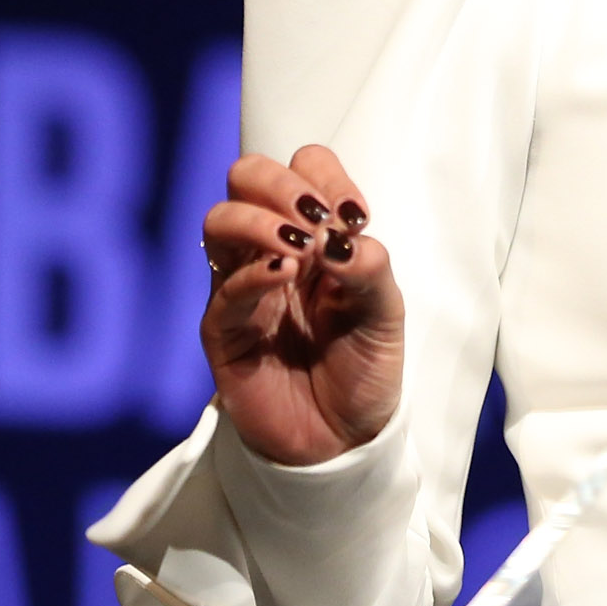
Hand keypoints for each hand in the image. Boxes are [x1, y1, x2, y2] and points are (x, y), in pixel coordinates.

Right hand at [201, 145, 403, 464]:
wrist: (344, 438)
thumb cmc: (363, 368)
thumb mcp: (385, 313)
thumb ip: (369, 267)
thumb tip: (337, 236)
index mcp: (316, 235)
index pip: (305, 167)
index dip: (326, 177)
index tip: (357, 215)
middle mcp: (272, 249)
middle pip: (248, 175)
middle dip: (282, 186)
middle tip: (318, 223)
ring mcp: (243, 286)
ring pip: (221, 219)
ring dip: (260, 221)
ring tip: (299, 249)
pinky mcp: (224, 329)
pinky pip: (225, 287)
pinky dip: (253, 272)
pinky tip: (284, 276)